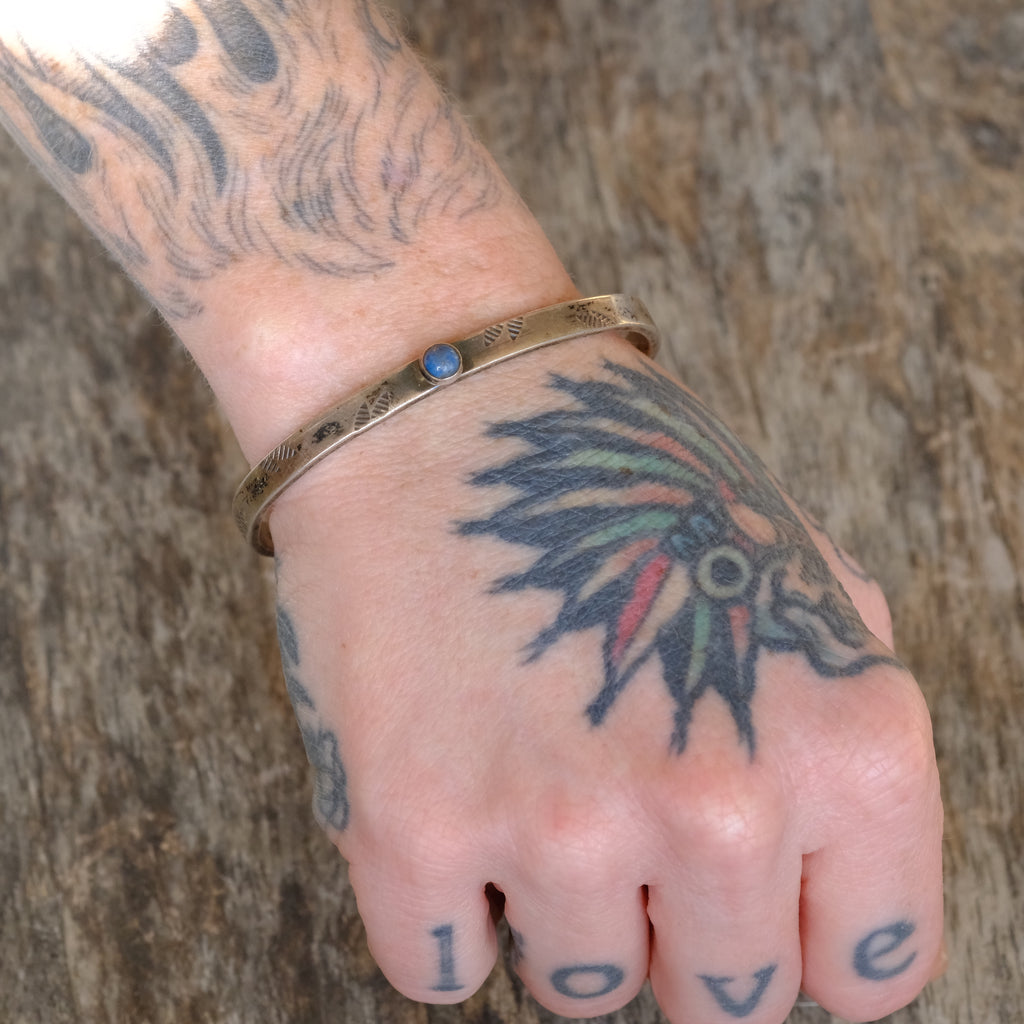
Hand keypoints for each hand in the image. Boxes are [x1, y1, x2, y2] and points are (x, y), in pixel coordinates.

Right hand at [268, 333, 942, 1023]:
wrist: (441, 404)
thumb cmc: (616, 482)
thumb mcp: (794, 577)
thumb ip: (845, 741)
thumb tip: (838, 890)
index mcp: (846, 744)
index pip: (864, 970)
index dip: (803, 936)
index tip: (753, 901)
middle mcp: (720, 804)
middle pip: (721, 1002)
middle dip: (679, 926)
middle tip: (621, 804)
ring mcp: (558, 822)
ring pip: (581, 988)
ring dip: (559, 905)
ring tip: (527, 768)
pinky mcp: (411, 826)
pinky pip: (436, 970)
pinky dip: (445, 907)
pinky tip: (450, 793)